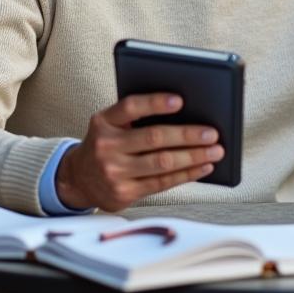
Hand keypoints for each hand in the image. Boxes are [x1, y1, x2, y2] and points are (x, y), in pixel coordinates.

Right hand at [55, 93, 222, 211]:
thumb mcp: (111, 125)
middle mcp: (106, 146)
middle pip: (154, 137)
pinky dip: (186, 174)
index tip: (180, 100)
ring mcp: (114, 171)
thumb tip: (186, 113)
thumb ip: (137, 118)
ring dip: (193, 157)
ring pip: (162, 162)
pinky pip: (162, 182)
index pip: (131, 107)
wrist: (78, 179)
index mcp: (103, 122)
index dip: (155, 103)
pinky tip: (202, 167)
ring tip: (215, 151)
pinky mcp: (124, 192)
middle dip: (188, 135)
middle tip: (212, 133)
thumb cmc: (106, 145)